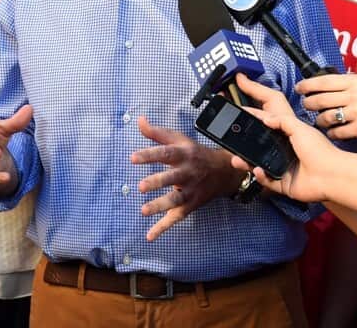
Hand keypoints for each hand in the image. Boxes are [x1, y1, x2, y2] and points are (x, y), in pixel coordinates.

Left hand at [130, 117, 241, 240]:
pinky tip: (150, 236)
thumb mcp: (179, 139)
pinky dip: (163, 228)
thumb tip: (138, 120)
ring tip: (144, 211)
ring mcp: (190, 191)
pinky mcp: (190, 205)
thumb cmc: (194, 154)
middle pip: (172, 178)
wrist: (224, 172)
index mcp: (183, 154)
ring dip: (160, 206)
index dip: (150, 155)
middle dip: (157, 182)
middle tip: (140, 187)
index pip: (166, 153)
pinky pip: (177, 217)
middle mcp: (187, 173)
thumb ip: (157, 133)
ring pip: (176, 200)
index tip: (133, 158)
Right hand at [230, 76, 342, 203]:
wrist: (331, 175)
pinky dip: (260, 176)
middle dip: (244, 146)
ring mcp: (283, 169)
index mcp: (288, 138)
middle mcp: (284, 153)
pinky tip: (257, 171)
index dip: (253, 123)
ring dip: (246, 162)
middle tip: (231, 144)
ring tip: (237, 160)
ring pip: (258, 165)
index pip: (266, 128)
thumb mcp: (299, 128)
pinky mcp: (283, 184)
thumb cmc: (318, 149)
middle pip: (259, 148)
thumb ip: (281, 121)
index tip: (238, 117)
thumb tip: (264, 118)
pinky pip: (266, 181)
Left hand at [297, 73, 356, 141]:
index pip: (324, 81)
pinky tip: (333, 131)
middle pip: (321, 100)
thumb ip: (343, 82)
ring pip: (326, 117)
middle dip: (309, 104)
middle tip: (306, 105)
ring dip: (319, 120)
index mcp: (355, 81)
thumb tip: (315, 82)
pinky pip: (336, 132)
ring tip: (321, 120)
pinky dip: (331, 133)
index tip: (298, 88)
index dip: (307, 85)